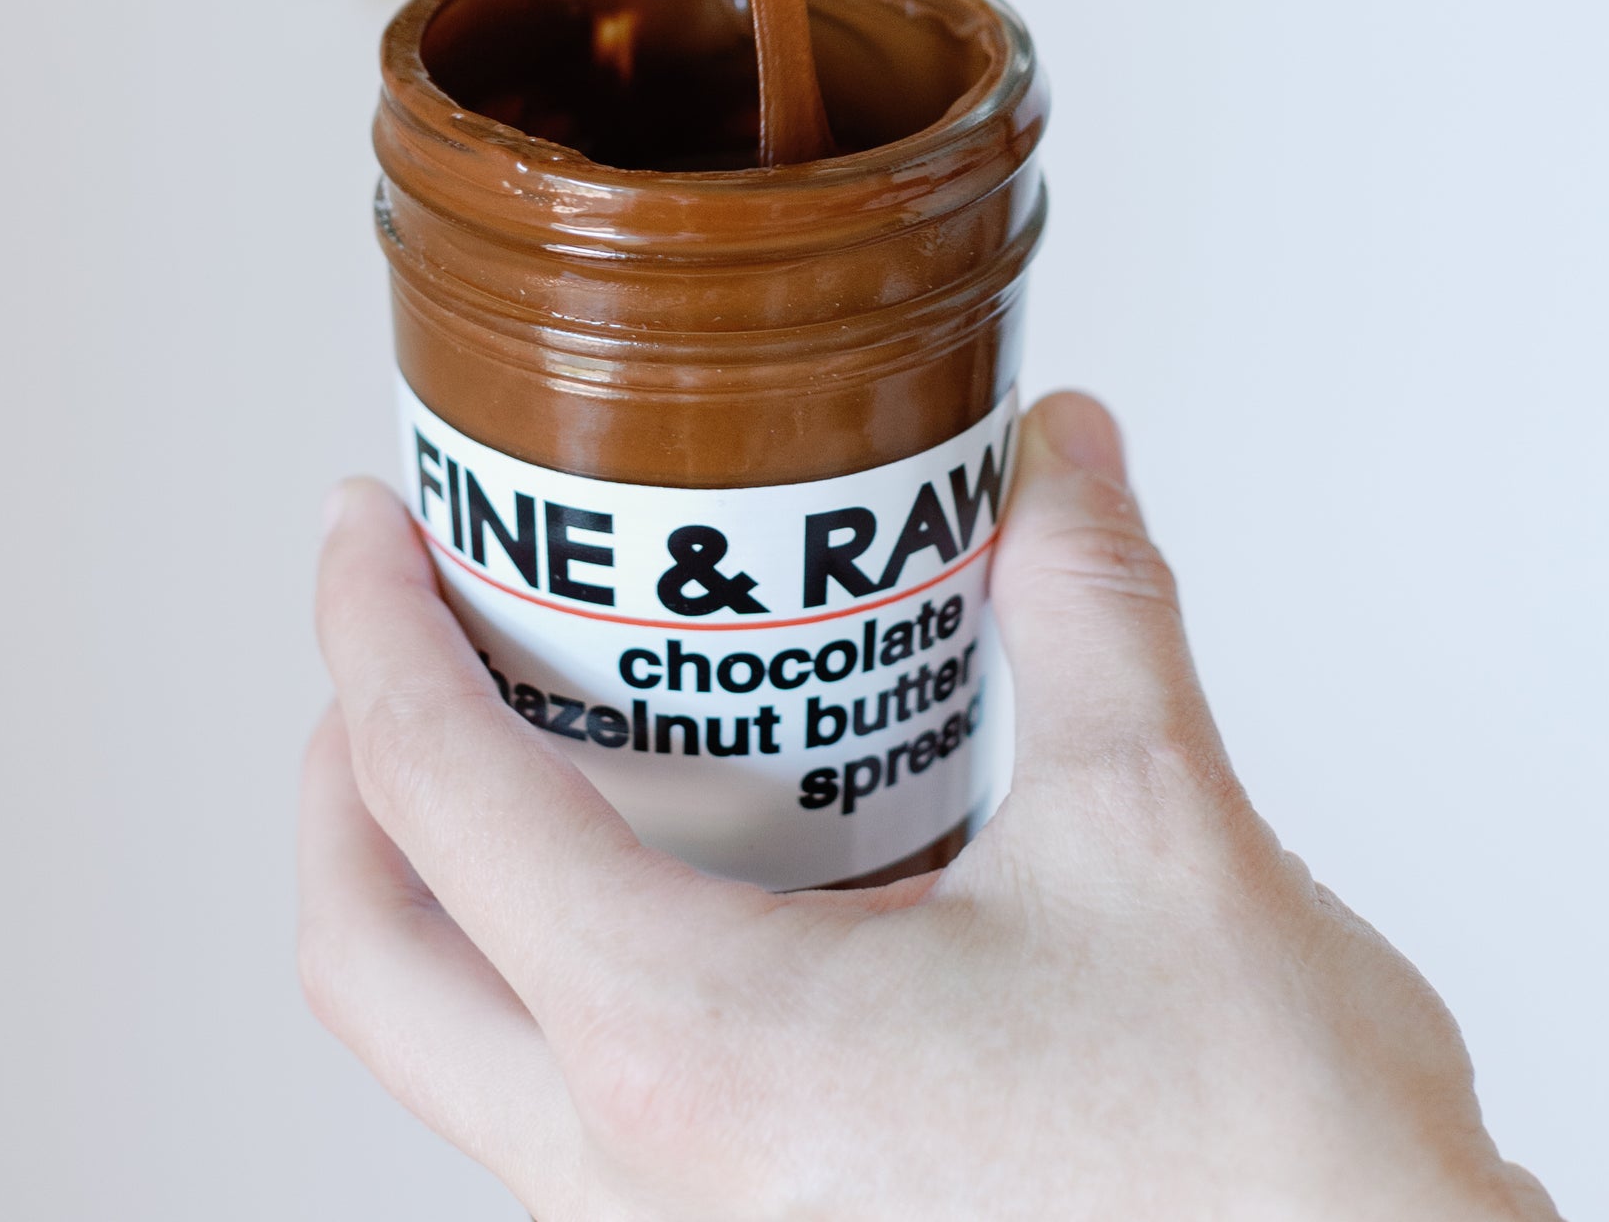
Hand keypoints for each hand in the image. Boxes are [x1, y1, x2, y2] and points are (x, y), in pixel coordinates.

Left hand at [301, 394, 1557, 1220]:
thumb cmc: (1264, 1172)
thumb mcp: (1161, 826)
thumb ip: (1090, 605)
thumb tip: (1059, 458)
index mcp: (700, 1052)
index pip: (437, 801)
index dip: (367, 630)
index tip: (363, 521)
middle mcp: (644, 1181)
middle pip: (369, 957)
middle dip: (344, 766)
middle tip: (402, 622)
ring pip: (451, 1054)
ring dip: (439, 879)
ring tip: (531, 725)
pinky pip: (557, 1110)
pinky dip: (544, 967)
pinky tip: (674, 873)